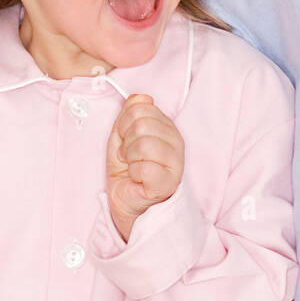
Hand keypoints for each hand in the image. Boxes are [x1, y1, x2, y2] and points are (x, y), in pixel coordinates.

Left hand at [105, 94, 184, 241]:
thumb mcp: (122, 136)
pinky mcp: (169, 183)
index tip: (125, 141)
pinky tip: (139, 179)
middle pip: (141, 124)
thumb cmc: (128, 170)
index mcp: (167, 127)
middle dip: (126, 142)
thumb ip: (130, 114)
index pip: (140, 108)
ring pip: (143, 144)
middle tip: (129, 157)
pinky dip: (134, 173)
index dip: (124, 124)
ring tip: (134, 167)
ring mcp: (176, 162)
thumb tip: (141, 97)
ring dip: (130, 159)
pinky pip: (144, 167)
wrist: (128, 203)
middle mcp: (176, 142)